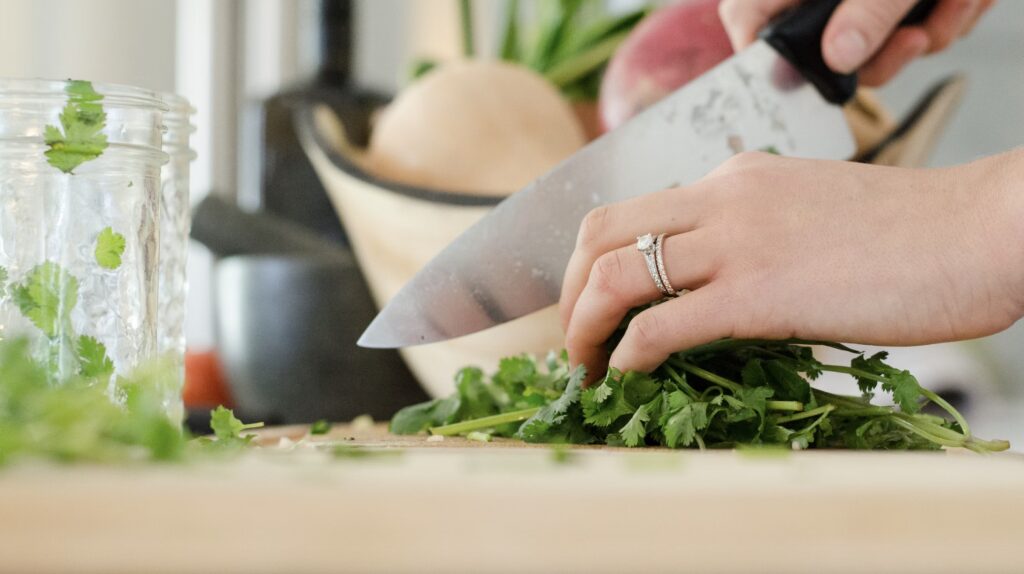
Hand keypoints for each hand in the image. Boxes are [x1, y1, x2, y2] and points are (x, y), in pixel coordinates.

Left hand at [559, 150, 1023, 381]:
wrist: (978, 232)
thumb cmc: (908, 235)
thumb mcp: (809, 211)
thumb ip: (753, 234)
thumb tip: (711, 286)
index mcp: (733, 178)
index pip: (632, 210)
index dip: (593, 261)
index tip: (591, 304)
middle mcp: (721, 198)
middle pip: (599, 232)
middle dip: (568, 291)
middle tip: (572, 339)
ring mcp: (736, 242)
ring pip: (615, 275)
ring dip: (583, 327)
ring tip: (584, 367)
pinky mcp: (759, 293)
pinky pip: (662, 325)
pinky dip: (628, 354)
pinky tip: (627, 374)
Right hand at [718, 0, 994, 85]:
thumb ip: (869, 9)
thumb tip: (839, 59)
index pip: (748, 18)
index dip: (757, 56)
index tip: (787, 83)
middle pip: (824, 53)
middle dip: (881, 54)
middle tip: (914, 37)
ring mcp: (859, 5)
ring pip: (876, 51)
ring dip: (927, 34)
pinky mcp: (896, 9)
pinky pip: (912, 37)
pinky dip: (943, 20)